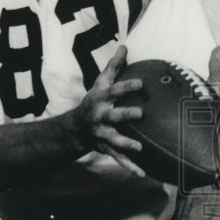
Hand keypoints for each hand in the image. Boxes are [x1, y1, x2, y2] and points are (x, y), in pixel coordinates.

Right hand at [76, 45, 145, 177]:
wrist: (76, 128)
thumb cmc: (94, 100)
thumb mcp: (101, 82)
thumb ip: (114, 66)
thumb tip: (125, 45)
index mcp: (101, 99)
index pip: (115, 91)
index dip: (127, 87)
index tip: (141, 83)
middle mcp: (101, 117)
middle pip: (114, 116)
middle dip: (125, 115)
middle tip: (140, 114)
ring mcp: (102, 134)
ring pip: (114, 140)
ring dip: (126, 143)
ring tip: (139, 147)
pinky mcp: (106, 148)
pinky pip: (119, 158)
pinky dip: (130, 167)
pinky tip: (143, 174)